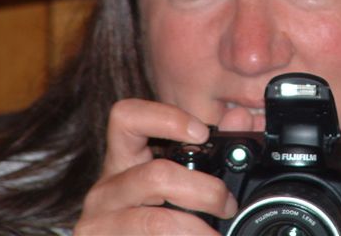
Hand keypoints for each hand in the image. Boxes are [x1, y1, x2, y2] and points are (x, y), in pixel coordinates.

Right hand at [74, 99, 237, 234]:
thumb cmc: (159, 223)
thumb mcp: (182, 184)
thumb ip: (212, 150)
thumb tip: (240, 118)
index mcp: (126, 161)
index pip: (127, 117)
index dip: (166, 118)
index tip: (202, 132)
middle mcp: (107, 187)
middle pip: (156, 175)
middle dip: (205, 192)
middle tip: (227, 206)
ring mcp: (100, 221)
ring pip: (156, 221)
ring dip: (197, 230)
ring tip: (215, 235)